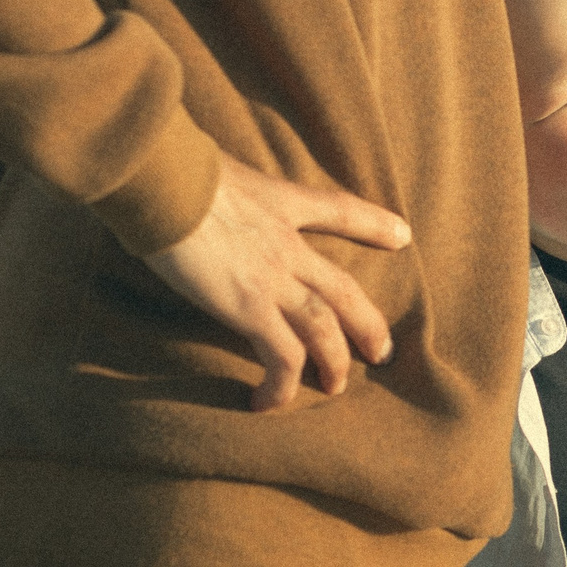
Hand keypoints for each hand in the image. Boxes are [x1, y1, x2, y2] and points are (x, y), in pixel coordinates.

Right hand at [144, 152, 407, 412]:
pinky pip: (282, 357)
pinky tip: (268, 401)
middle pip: (342, 288)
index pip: (337, 211)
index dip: (373, 224)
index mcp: (280, 202)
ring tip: (336, 386)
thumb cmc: (171, 165)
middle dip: (367, 322)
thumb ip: (218, 184)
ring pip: (323, 328)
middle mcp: (286, 243)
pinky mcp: (249, 307)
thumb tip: (193, 188)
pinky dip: (282, 384)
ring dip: (334, 361)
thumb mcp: (212, 165)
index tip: (402, 236)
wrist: (164, 179)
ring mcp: (273, 277)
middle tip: (382, 350)